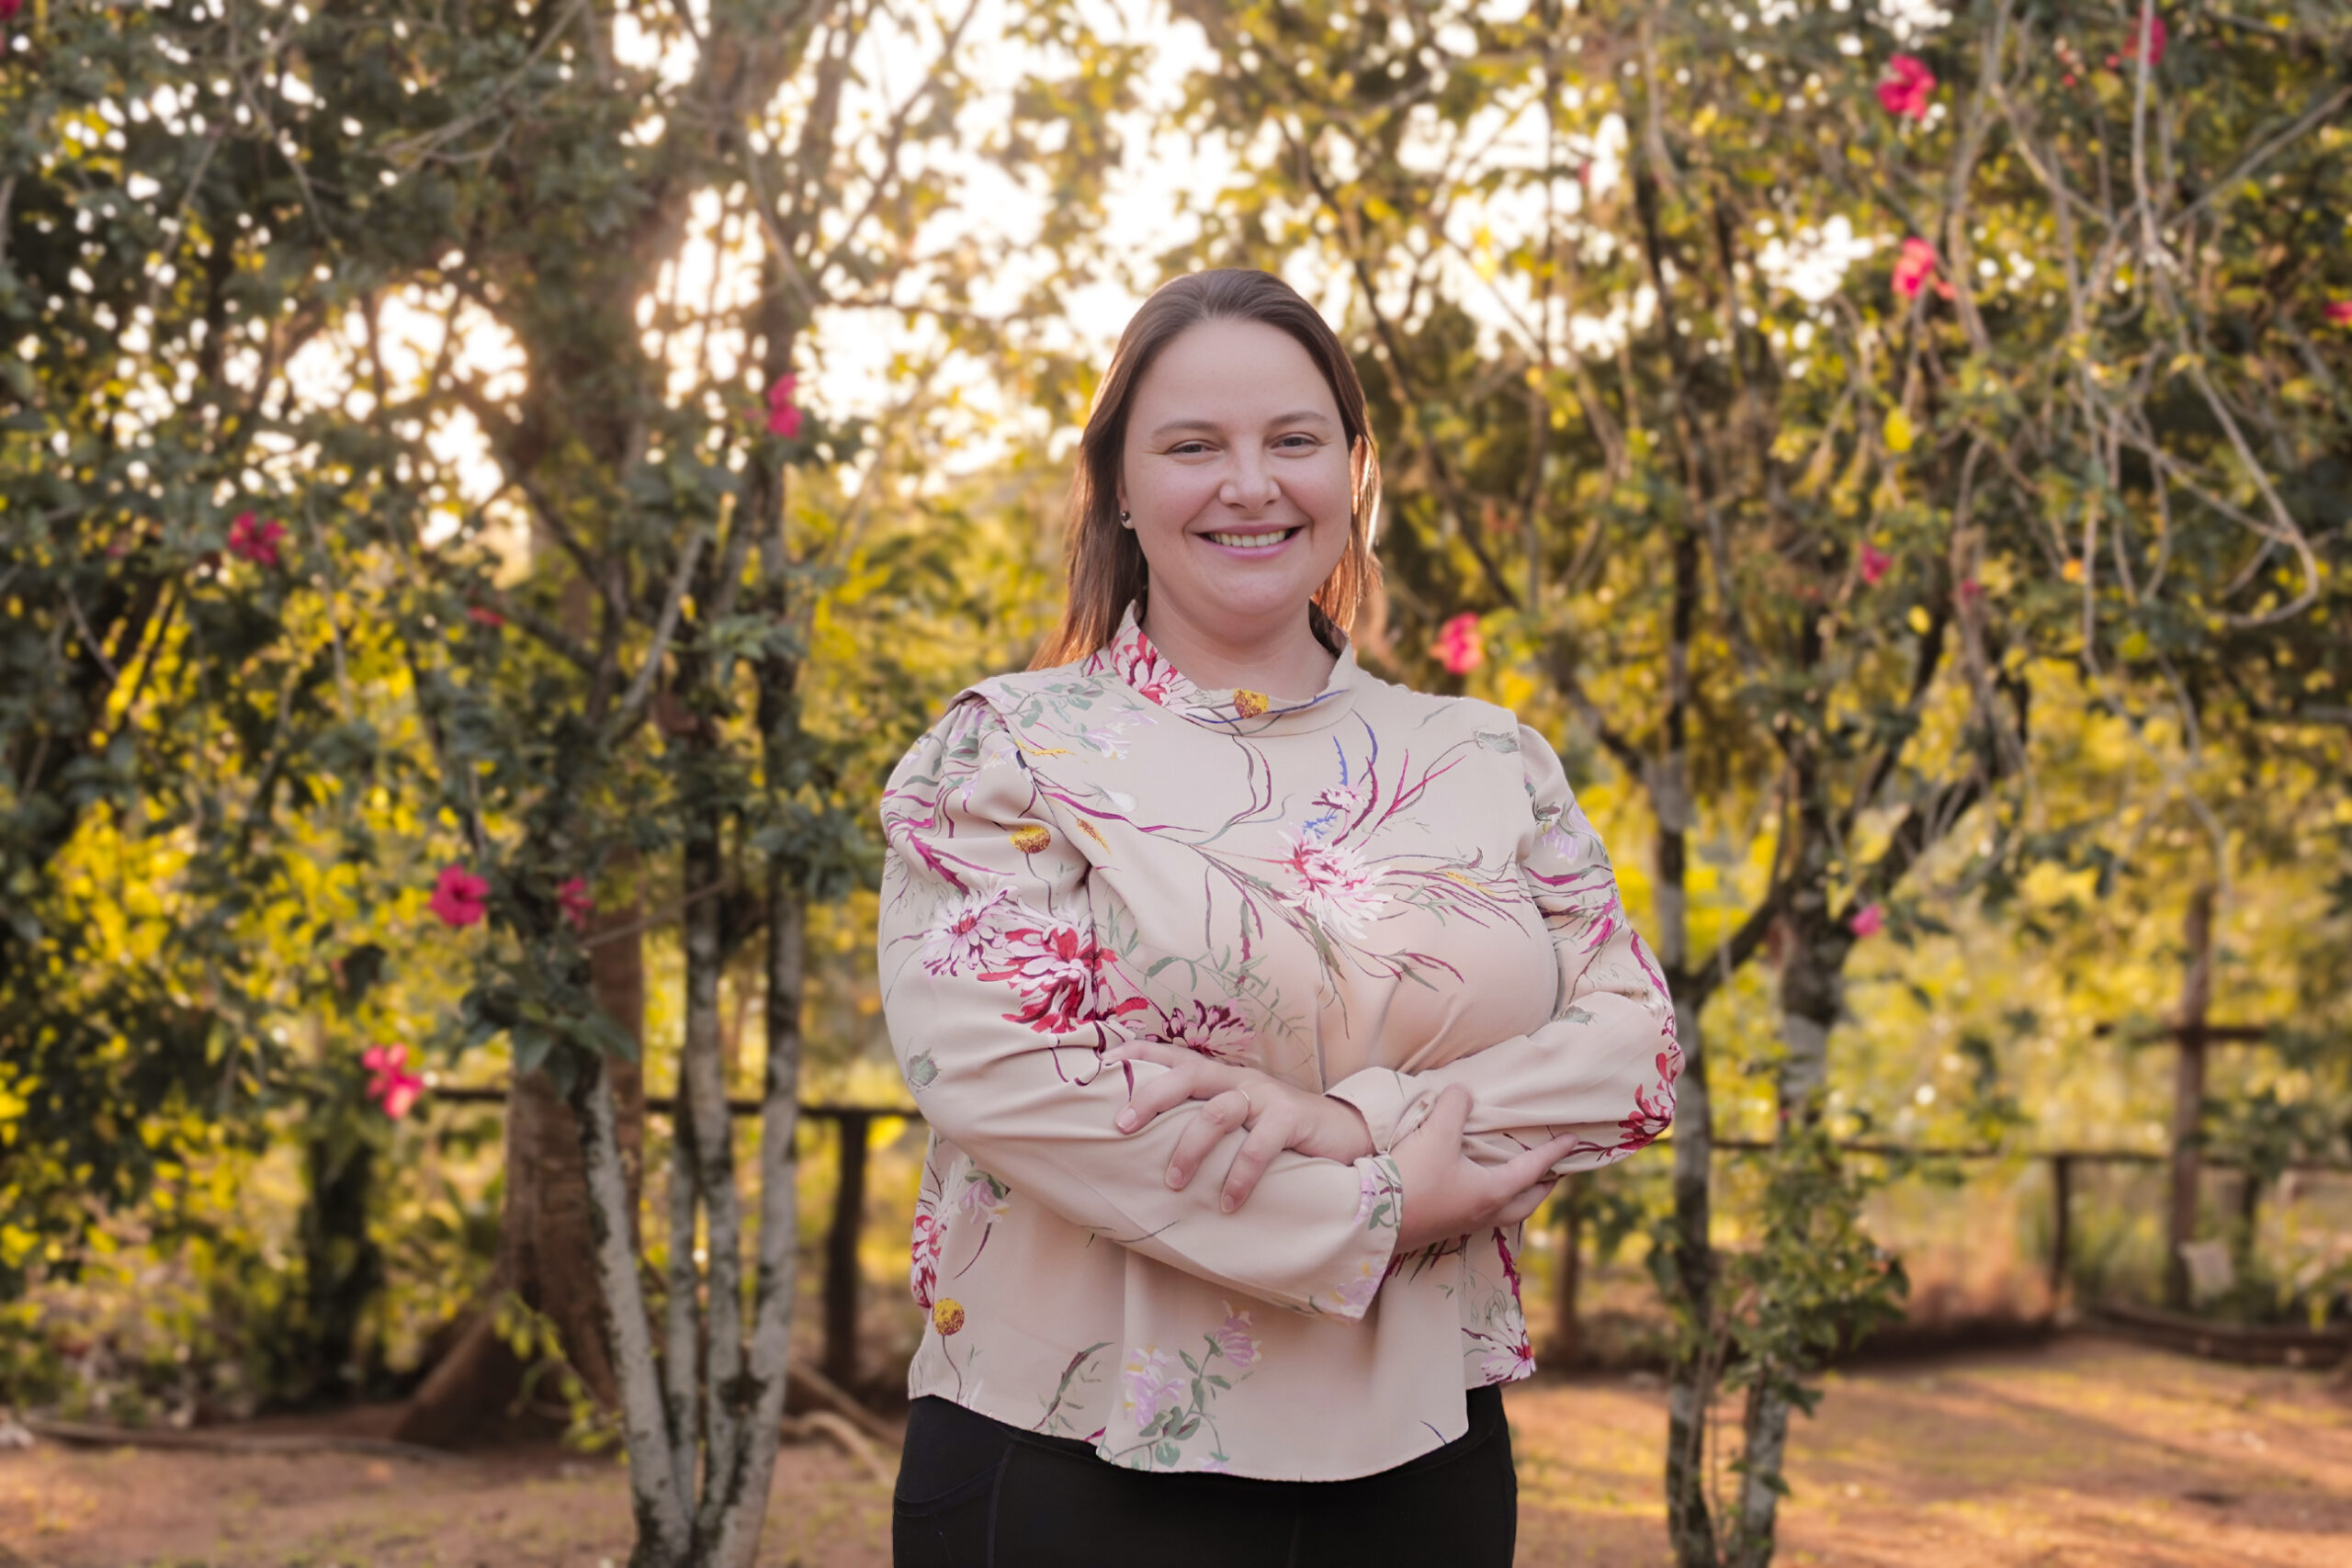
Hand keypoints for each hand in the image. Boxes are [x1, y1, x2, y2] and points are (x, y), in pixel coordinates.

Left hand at [1104, 1038, 1376, 1212]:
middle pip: (1187, 1074)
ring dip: (1191, 1149)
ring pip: (1217, 1112)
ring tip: (1174, 1183)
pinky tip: (1227, 1203)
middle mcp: (1238, 1079)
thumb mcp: (1235, 1117)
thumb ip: (1199, 1120)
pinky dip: (1239, 1176)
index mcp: (1219, 1076)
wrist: (1343, 1131)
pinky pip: (1259, 1146)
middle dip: (1151, 1096)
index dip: (1135, 1055)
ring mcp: (1265, 1096)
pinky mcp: (1292, 1118)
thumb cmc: (1275, 1129)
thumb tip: (1143, 1148)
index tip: (1099, 1066)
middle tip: (1121, 1126)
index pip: (1170, 1054)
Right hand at [1391, 1085, 1578, 1252]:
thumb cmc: (1413, 1177)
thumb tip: (1462, 1092)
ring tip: (1516, 1181)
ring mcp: (1461, 1224)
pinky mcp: (1441, 1227)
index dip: (1554, 1153)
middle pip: (1525, 1204)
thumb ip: (1454, 1107)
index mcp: (1492, 1192)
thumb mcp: (1436, 1134)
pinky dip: (1490, 1202)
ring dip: (1516, 1198)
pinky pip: (1480, 1215)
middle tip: (1553, 1174)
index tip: (1575, 1142)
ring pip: (1502, 1213)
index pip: (1532, 1170)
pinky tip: (1473, 1189)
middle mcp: (1483, 1213)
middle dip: (1542, 1188)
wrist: (1370, 1219)